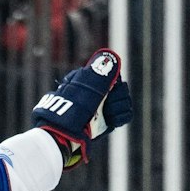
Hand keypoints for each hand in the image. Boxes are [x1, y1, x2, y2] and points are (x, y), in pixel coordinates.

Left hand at [32, 49, 132, 165]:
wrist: (64, 135)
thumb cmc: (72, 110)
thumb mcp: (86, 88)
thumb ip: (100, 73)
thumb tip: (111, 55)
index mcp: (89, 80)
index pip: (113, 75)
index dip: (115, 82)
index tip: (109, 89)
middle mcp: (97, 92)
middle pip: (121, 88)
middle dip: (118, 97)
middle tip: (107, 104)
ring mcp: (102, 106)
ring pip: (124, 101)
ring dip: (118, 107)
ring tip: (107, 114)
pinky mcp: (107, 120)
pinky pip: (125, 114)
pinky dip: (121, 116)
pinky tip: (112, 120)